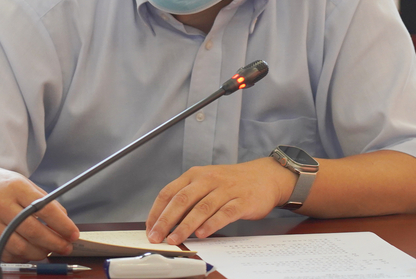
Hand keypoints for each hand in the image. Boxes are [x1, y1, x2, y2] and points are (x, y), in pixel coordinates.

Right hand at [0, 161, 79, 260]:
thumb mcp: (22, 183)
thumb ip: (43, 200)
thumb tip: (64, 220)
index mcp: (14, 187)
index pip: (44, 209)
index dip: (62, 225)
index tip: (74, 233)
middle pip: (33, 231)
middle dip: (54, 242)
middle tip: (66, 246)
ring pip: (19, 246)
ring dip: (40, 252)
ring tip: (50, 250)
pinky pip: (5, 253)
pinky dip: (22, 256)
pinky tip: (31, 252)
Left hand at [145, 158, 294, 245]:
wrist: (265, 176)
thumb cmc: (232, 182)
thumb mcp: (207, 182)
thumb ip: (188, 197)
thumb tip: (166, 220)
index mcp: (195, 175)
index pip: (169, 192)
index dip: (157, 211)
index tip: (150, 228)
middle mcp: (208, 179)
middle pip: (182, 200)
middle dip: (166, 220)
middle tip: (157, 237)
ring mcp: (226, 190)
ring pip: (201, 208)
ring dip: (185, 225)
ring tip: (174, 239)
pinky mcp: (242, 201)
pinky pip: (224, 213)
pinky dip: (211, 224)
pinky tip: (202, 234)